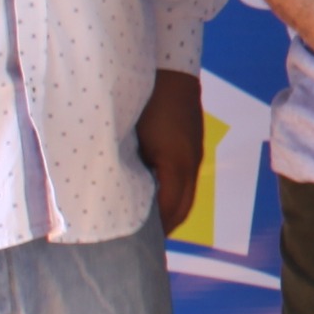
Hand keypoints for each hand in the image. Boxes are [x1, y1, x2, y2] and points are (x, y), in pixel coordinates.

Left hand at [136, 70, 204, 229]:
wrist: (169, 69)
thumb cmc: (145, 102)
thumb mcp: (130, 138)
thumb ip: (126, 168)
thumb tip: (119, 194)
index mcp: (176, 164)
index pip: (168, 211)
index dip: (154, 230)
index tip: (135, 244)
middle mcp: (190, 164)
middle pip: (181, 210)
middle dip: (164, 229)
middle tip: (141, 243)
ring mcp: (193, 155)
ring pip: (185, 197)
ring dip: (169, 214)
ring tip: (148, 226)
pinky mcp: (192, 147)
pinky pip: (185, 183)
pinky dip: (172, 197)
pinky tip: (154, 197)